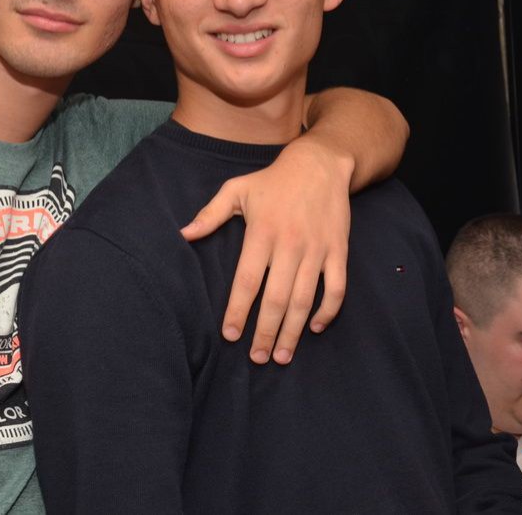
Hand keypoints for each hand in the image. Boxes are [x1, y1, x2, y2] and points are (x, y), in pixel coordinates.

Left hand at [181, 138, 354, 364]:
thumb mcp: (236, 190)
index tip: (230, 334)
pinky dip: (327, 311)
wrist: (320, 164)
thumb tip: (183, 235)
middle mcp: (289, 244)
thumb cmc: (273, 181)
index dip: (238, 310)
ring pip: (304, 299)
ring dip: (293, 331)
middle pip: (275, 298)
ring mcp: (316, 249)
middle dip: (266, 332)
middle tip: (258, 358)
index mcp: (261, 232)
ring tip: (282, 356)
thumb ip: (209, 215)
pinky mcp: (338, 251)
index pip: (247, 280)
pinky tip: (314, 327)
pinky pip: (336, 288)